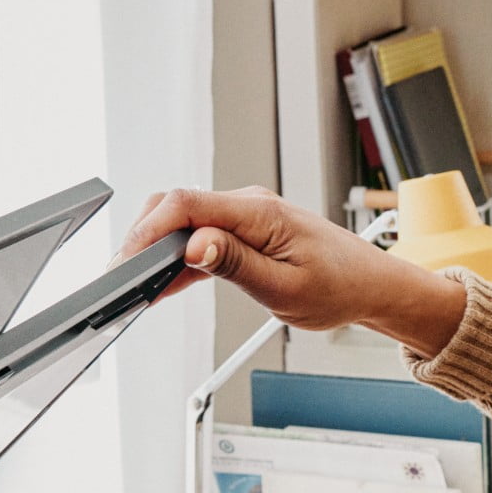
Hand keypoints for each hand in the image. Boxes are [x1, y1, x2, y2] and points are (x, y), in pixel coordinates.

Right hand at [113, 187, 468, 355]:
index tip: (126, 260)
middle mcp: (249, 205)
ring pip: (184, 222)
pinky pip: (202, 238)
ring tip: (133, 286)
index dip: (148, 230)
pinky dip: (179, 259)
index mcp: (259, 212)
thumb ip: (236, 265)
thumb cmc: (339, 287)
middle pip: (176, 206)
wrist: (370, 285)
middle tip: (121, 278)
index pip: (186, 204)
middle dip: (143, 237)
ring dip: (158, 251)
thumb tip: (195, 245)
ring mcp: (246, 216)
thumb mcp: (286, 288)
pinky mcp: (246, 231)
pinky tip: (161, 285)